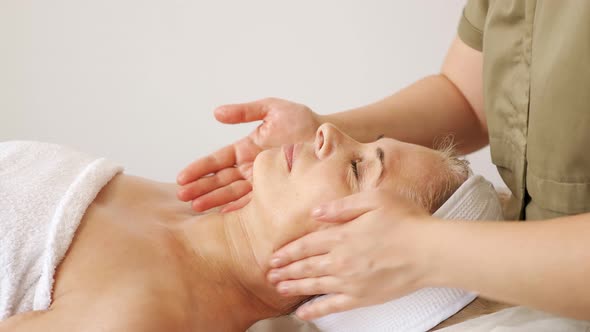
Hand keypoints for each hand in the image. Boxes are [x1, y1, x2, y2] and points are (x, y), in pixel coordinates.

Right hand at [177, 98, 321, 211]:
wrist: (329, 138)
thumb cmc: (302, 121)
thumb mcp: (272, 110)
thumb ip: (245, 111)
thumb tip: (216, 112)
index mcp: (247, 149)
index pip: (218, 160)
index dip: (200, 168)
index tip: (182, 177)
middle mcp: (251, 167)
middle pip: (221, 179)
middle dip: (201, 187)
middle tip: (182, 196)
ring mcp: (263, 181)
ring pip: (233, 192)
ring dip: (214, 199)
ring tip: (195, 207)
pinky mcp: (277, 192)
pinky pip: (255, 202)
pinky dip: (239, 209)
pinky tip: (224, 215)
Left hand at [267, 189, 434, 319]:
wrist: (430, 251)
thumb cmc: (406, 221)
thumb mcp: (373, 199)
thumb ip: (341, 206)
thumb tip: (316, 212)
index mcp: (342, 235)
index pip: (306, 244)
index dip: (288, 252)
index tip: (274, 256)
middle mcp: (341, 259)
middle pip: (306, 266)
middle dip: (285, 270)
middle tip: (270, 275)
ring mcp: (350, 281)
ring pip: (314, 285)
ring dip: (294, 287)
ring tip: (278, 289)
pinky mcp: (362, 297)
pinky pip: (332, 306)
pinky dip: (315, 310)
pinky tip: (302, 313)